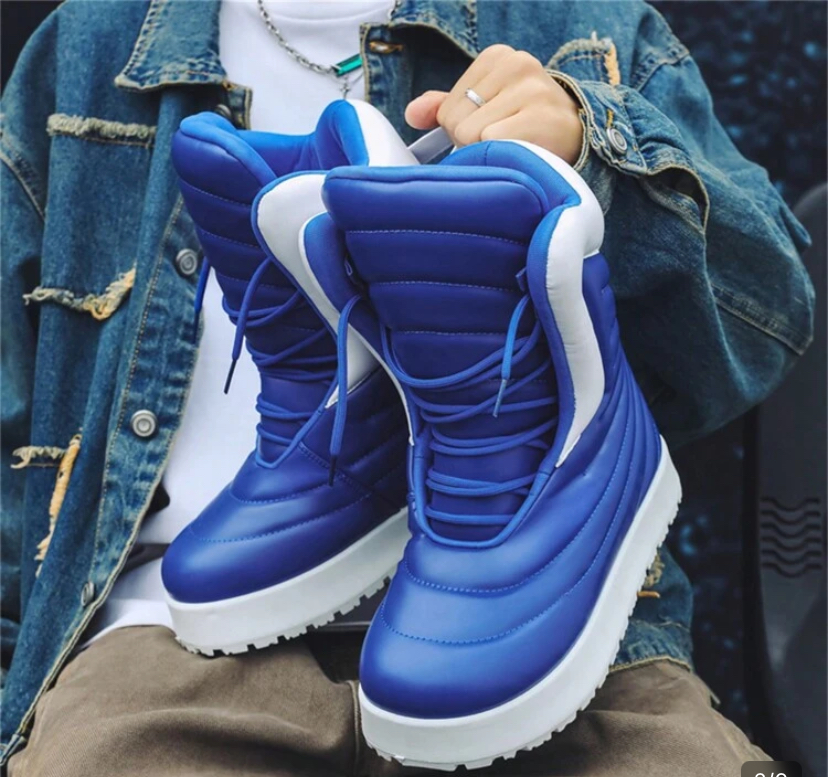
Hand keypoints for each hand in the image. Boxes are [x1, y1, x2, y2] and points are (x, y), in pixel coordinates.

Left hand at [405, 45, 582, 164]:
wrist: (579, 138)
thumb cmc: (527, 124)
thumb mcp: (485, 108)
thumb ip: (447, 107)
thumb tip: (412, 113)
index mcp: (497, 58)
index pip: (448, 108)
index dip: (463, 128)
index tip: (491, 128)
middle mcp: (516, 64)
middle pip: (457, 122)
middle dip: (473, 141)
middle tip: (505, 141)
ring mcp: (532, 89)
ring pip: (473, 136)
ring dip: (490, 152)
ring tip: (517, 145)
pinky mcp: (542, 116)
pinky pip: (494, 146)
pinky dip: (505, 158)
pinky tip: (525, 152)